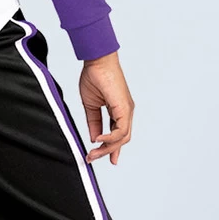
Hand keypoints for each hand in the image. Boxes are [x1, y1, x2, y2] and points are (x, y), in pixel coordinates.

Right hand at [79, 51, 133, 165]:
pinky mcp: (124, 108)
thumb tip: (94, 138)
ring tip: (93, 152)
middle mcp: (126, 112)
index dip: (111, 148)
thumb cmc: (94, 77)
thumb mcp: (91, 105)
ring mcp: (127, 110)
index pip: (118, 133)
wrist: (97, 61)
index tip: (102, 157)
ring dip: (107, 148)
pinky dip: (110, 138)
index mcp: (119, 110)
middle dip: (107, 151)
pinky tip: (98, 140)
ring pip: (122, 137)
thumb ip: (94, 122)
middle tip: (92, 158)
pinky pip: (121, 130)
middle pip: (121, 139)